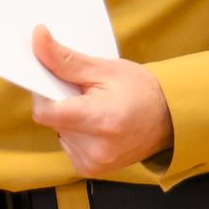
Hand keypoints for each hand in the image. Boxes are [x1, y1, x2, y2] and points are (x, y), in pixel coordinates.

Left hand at [28, 26, 173, 176]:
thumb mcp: (103, 69)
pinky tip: (95, 125)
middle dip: (61, 102)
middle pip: (52, 121)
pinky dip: (76, 133)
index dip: (43, 93)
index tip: (53, 81)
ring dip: (68, 119)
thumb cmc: (140, 90)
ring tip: (94, 109)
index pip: (45, 112)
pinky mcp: (92, 169)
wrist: (170, 118)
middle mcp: (96, 148)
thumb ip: (64, 59)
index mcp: (99, 120)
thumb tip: (38, 38)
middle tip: (83, 93)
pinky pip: (68, 145)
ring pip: (59, 133)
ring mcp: (94, 163)